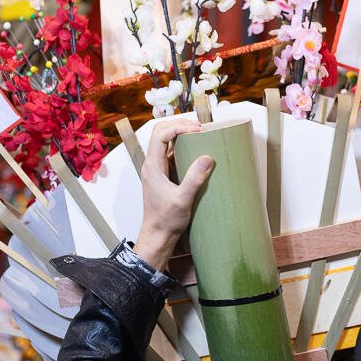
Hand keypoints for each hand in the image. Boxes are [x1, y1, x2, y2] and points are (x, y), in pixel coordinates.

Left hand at [134, 120, 212, 270]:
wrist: (157, 235)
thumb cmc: (166, 220)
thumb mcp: (183, 200)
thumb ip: (194, 179)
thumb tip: (207, 158)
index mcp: (152, 166)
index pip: (160, 134)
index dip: (179, 127)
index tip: (197, 130)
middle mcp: (153, 164)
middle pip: (161, 132)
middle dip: (180, 125)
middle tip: (200, 129)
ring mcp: (158, 169)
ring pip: (166, 142)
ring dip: (182, 135)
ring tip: (201, 136)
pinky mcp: (164, 175)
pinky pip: (172, 154)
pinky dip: (184, 148)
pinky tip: (197, 152)